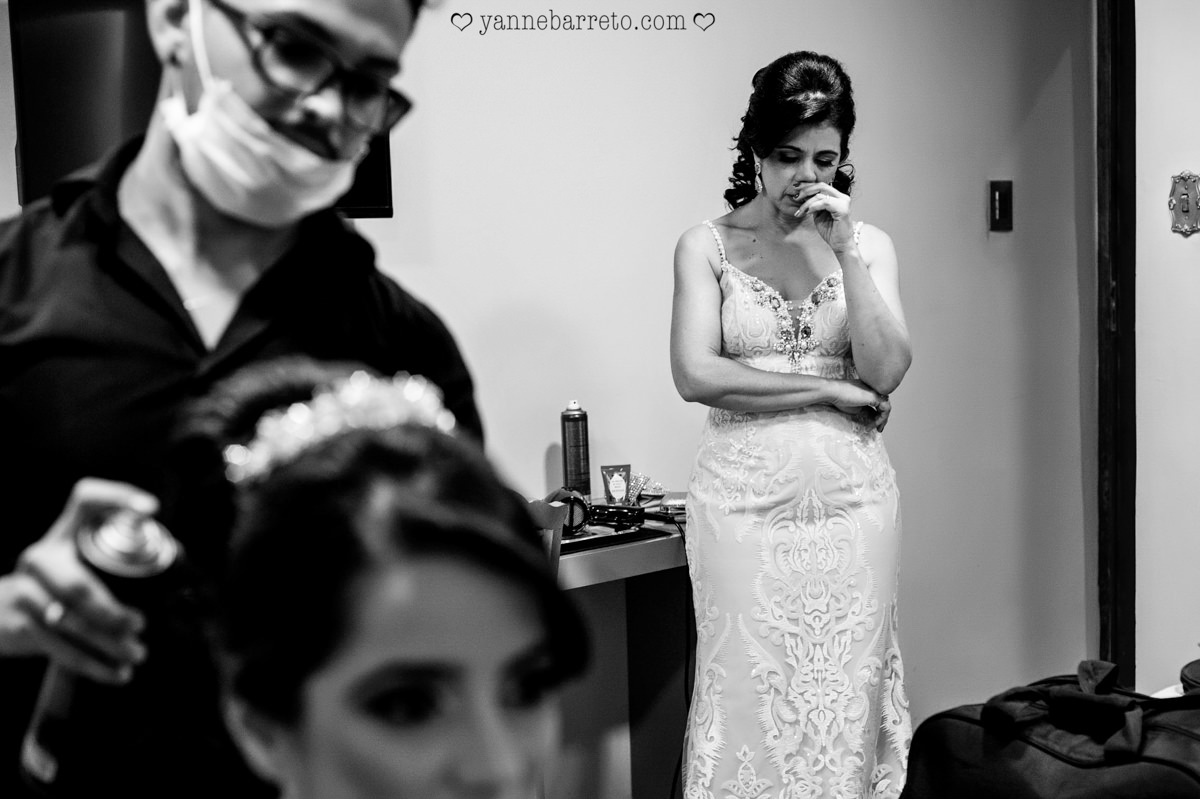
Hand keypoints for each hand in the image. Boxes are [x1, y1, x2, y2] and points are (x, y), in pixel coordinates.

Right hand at [0, 479, 154, 682]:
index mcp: (64, 534)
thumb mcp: (80, 561)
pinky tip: (117, 673)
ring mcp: (25, 592)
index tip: (152, 510)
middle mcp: (41, 557)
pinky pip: (58, 649)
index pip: (87, 499)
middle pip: (78, 586)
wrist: (2, 610)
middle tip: (141, 625)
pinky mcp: (20, 624)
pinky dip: (91, 665)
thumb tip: (182, 567)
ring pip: (69, 624)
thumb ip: (115, 560)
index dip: (118, 497)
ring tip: (137, 655)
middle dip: (112, 612)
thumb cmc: (61, 583)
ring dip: (108, 645)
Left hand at [793, 183, 855, 252]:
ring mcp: (844, 202)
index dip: (807, 186)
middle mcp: (842, 197)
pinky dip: (814, 206)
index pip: (821, 186)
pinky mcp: (843, 209)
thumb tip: (802, 195)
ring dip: (807, 203)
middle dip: (805, 190)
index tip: (795, 191)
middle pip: (821, 186)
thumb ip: (813, 204)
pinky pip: (825, 202)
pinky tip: (807, 212)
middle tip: (795, 198)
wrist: (840, 244)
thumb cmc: (830, 231)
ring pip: (820, 194)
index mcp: (837, 196)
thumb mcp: (818, 214)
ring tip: (800, 212)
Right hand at [829, 380, 890, 431]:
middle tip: (878, 429)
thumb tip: (873, 420)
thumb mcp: (857, 408)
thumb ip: (867, 412)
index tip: (874, 425)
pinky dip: (880, 419)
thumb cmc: (840, 398)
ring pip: (886, 407)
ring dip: (882, 420)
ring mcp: (876, 392)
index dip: (878, 415)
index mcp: (869, 391)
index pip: (878, 404)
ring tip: (876, 428)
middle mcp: (874, 390)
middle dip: (882, 418)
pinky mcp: (876, 396)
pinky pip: (885, 409)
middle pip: (884, 405)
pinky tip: (873, 424)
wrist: (834, 392)